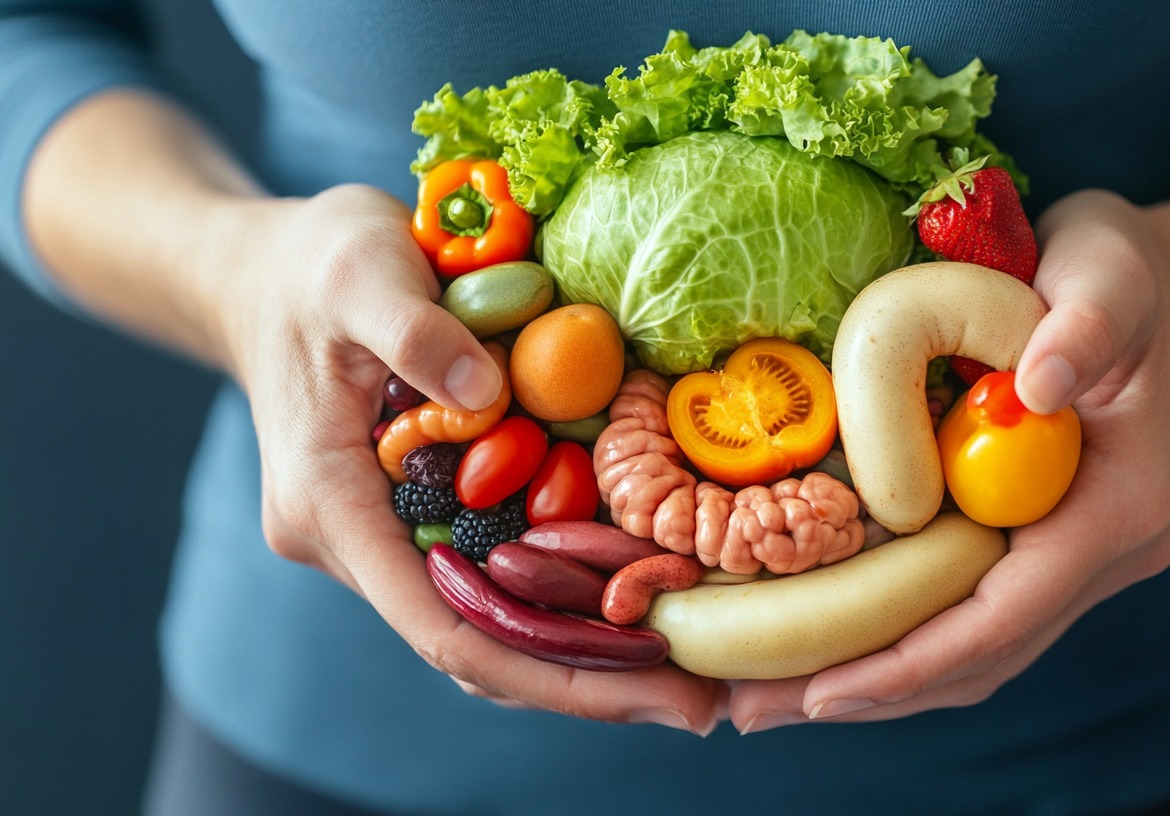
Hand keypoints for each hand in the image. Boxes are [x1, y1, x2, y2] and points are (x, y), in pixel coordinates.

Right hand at [212, 184, 724, 733]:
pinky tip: (641, 594)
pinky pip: (500, 571)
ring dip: (586, 648)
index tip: (649, 686)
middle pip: (481, 644)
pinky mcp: (420, 510)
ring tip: (690, 667)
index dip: (550, 671)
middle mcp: (356, 540)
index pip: (442, 626)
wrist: (264, 269)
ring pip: (494, 621)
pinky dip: (566, 593)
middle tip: (699, 701)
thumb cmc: (309, 263)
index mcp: (328, 505)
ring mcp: (387, 532)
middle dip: (588, 680)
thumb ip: (419, 334)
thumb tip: (489, 402)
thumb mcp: (361, 270)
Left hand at [729, 189, 1169, 733]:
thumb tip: (1039, 385)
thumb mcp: (1112, 271)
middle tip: (755, 708)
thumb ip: (1086, 323)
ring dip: (875, 679)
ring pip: (972, 650)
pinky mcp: (1038, 546)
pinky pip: (965, 612)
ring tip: (764, 696)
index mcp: (1122, 507)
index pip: (1011, 612)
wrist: (1160, 293)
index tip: (823, 686)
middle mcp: (1103, 553)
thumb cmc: (1129, 276)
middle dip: (872, 689)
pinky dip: (897, 635)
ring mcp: (1073, 557)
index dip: (915, 658)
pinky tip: (825, 642)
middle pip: (982, 655)